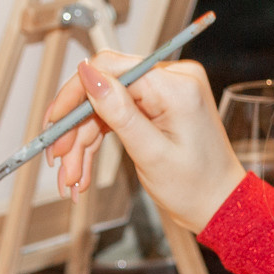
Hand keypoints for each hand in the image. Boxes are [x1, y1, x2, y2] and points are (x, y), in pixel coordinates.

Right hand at [42, 53, 245, 233]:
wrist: (218, 205)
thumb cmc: (197, 186)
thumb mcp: (151, 153)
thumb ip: (118, 112)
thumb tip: (88, 73)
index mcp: (177, 85)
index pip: (111, 69)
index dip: (75, 94)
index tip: (54, 122)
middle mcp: (171, 79)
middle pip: (104, 89)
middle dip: (77, 129)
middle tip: (59, 159)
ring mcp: (164, 91)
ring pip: (104, 107)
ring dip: (83, 142)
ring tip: (71, 176)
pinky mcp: (156, 105)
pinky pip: (115, 116)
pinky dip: (97, 142)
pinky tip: (82, 169)